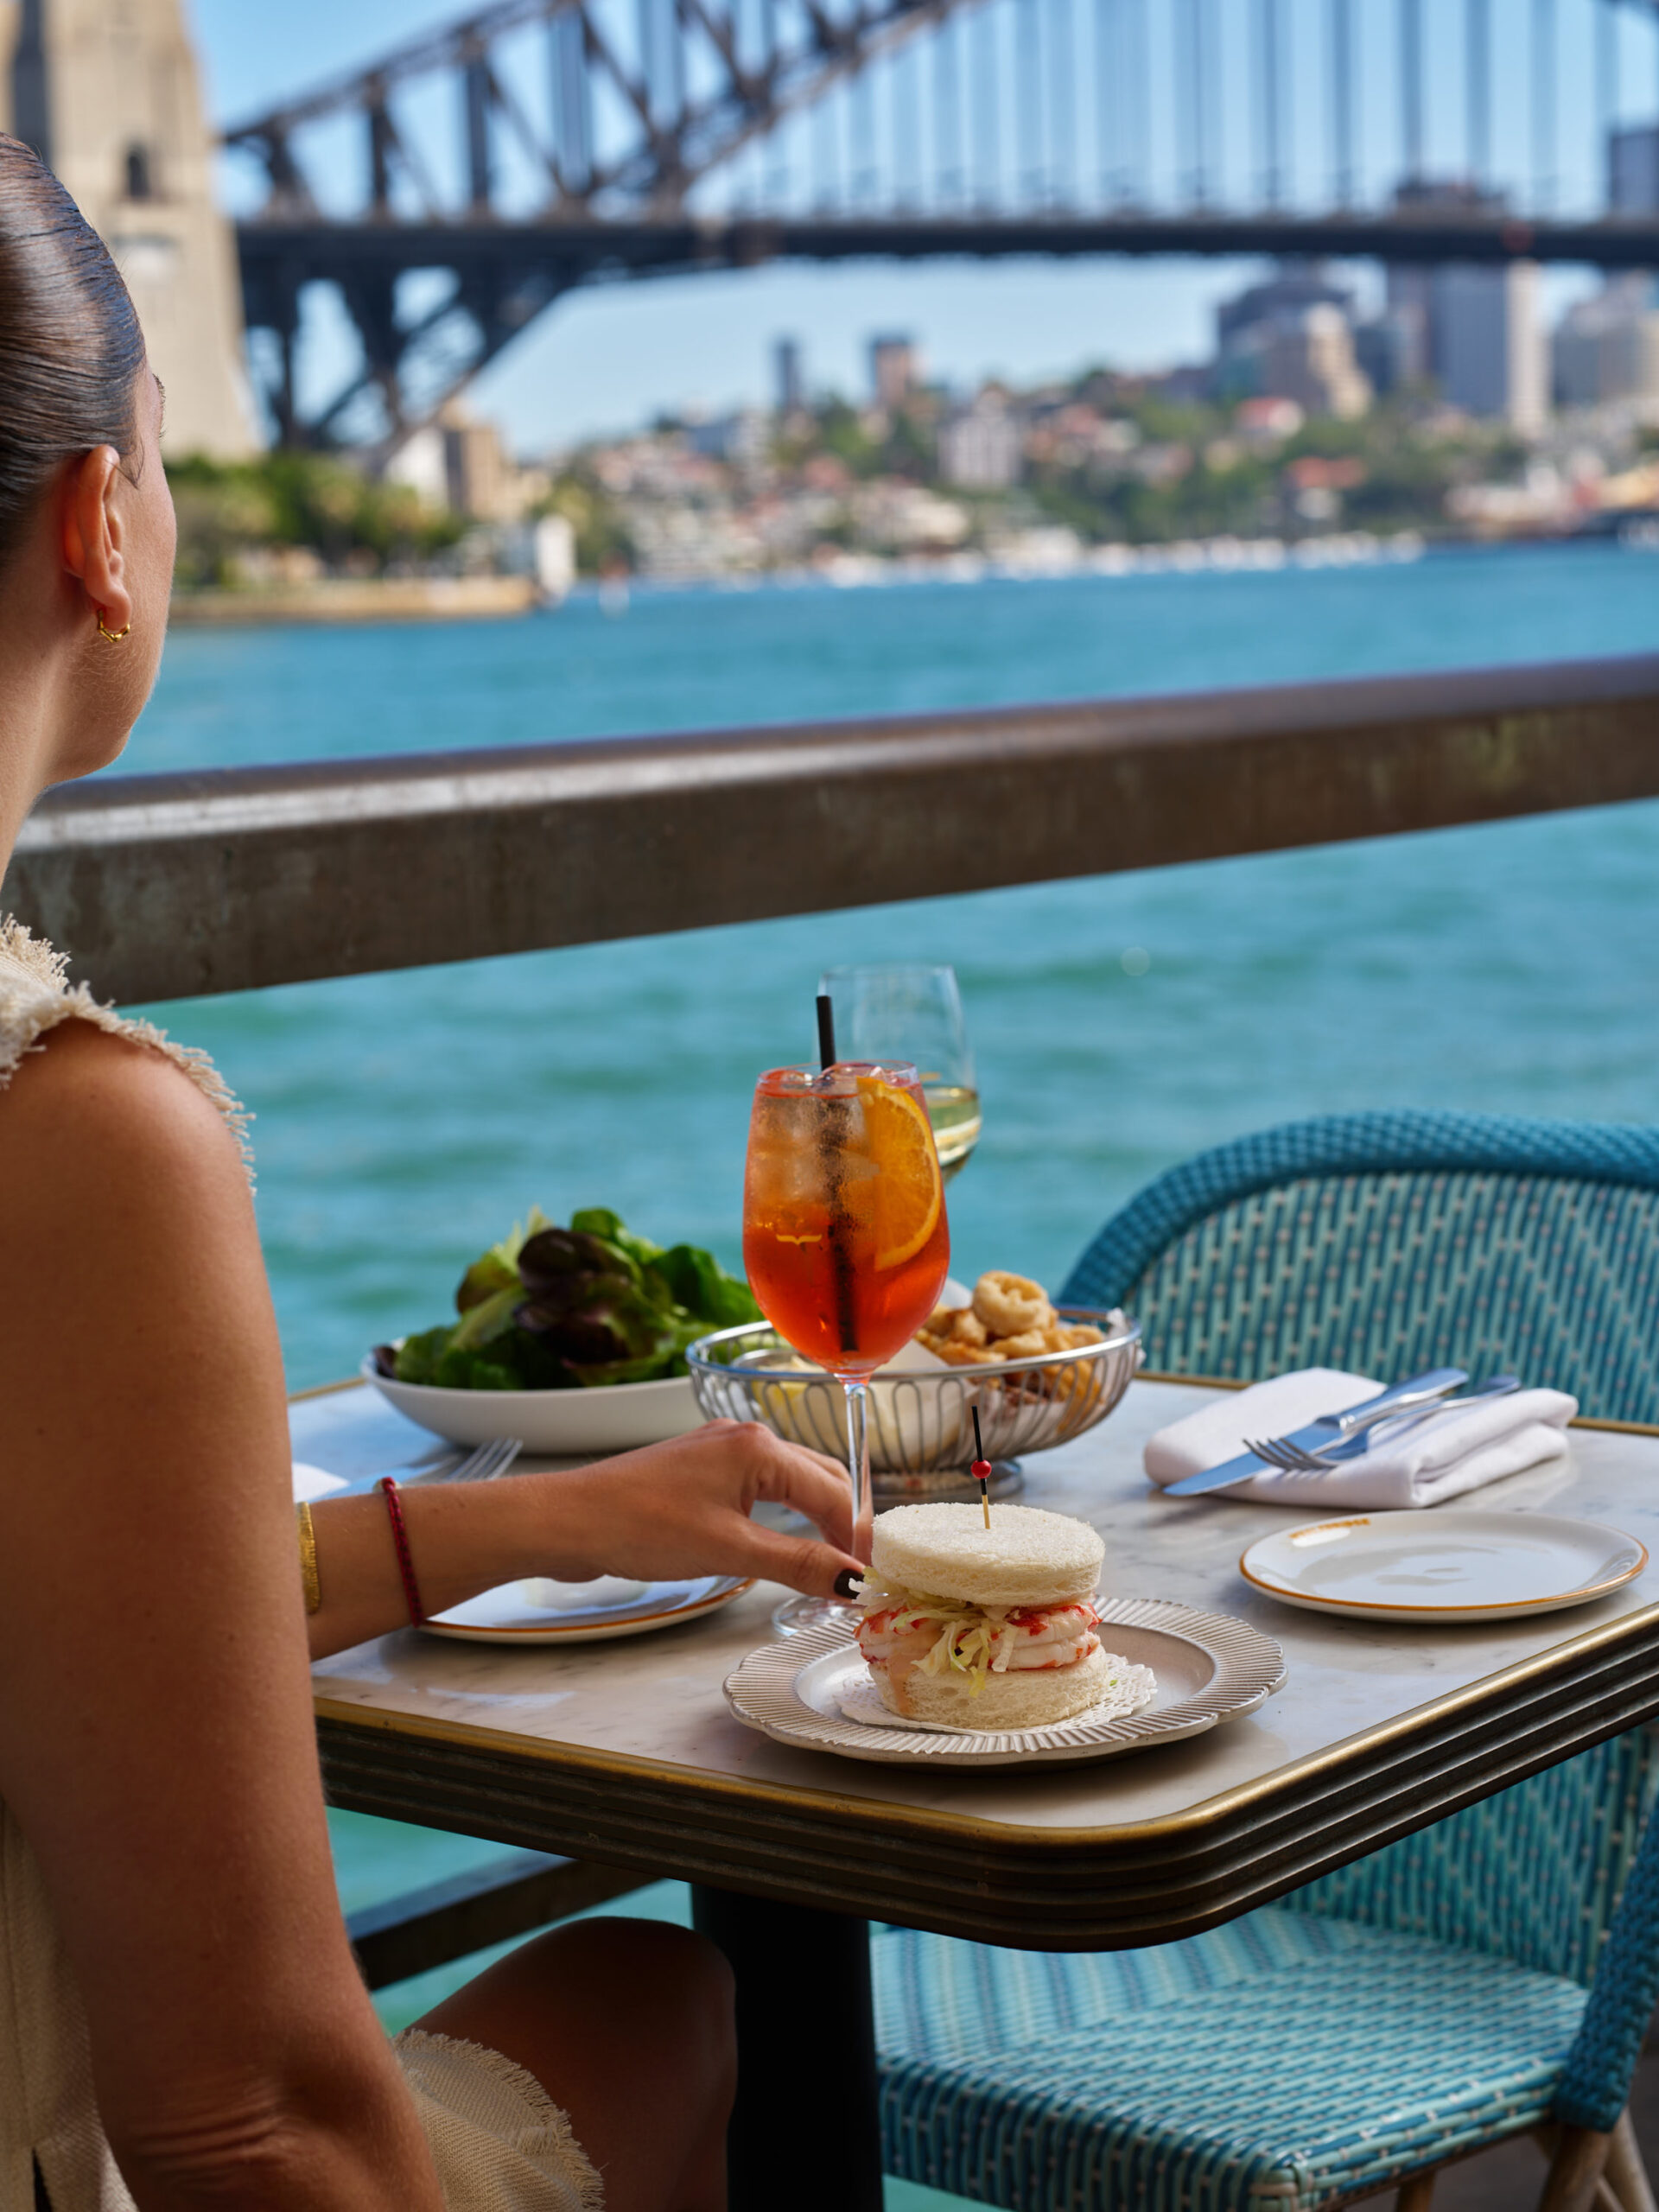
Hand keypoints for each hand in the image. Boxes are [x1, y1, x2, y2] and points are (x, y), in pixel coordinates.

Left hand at [537, 1421, 862, 1596]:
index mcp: (759, 1448)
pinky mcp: (701, 1470)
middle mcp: (746, 1439)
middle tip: (862, 1572)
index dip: (857, 1538)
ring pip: (791, 1482)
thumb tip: (852, 1580)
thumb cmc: (640, 1526)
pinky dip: (783, 1516)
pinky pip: (761, 1488)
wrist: (568, 1520)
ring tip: (832, 1561)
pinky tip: (783, 1541)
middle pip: (819, 1478)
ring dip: (816, 1519)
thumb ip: (796, 1564)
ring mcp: (721, 1451)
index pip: (832, 1493)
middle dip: (844, 1523)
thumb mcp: (728, 1550)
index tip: (875, 1578)